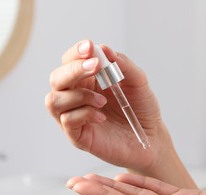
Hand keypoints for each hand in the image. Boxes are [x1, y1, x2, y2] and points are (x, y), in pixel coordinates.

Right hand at [46, 40, 161, 170]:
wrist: (151, 137)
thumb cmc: (142, 109)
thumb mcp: (138, 82)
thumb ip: (123, 65)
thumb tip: (104, 49)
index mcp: (88, 80)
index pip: (70, 61)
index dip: (76, 52)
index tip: (89, 47)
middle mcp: (77, 96)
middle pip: (56, 78)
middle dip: (73, 69)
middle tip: (95, 67)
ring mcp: (75, 116)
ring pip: (54, 100)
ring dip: (78, 95)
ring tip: (102, 101)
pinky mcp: (78, 136)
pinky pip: (67, 120)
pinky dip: (84, 114)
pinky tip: (101, 117)